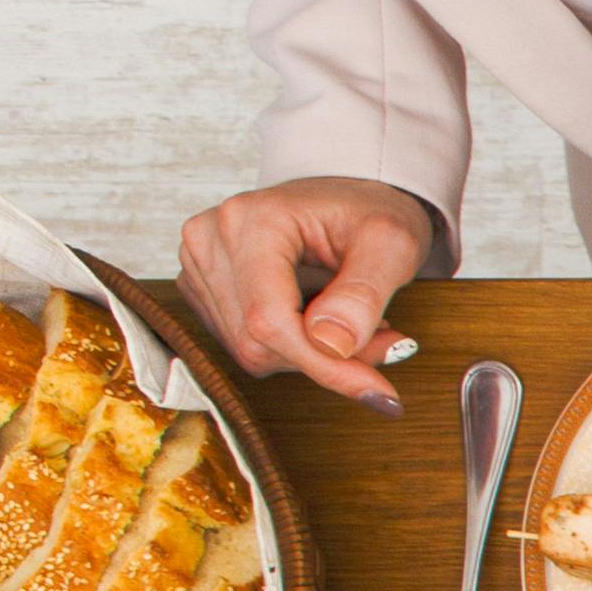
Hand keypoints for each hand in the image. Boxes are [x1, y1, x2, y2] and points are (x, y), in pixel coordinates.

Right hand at [173, 176, 437, 413]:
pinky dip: (292, 346)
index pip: (268, 319)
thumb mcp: (392, 243)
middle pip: (257, 342)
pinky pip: (246, 344)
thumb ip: (363, 293)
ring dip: (312, 354)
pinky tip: (319, 318)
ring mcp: (200, 264)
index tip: (379, 392)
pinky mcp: (205, 288)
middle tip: (383, 338)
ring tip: (352, 319)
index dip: (324, 366)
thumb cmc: (370, 212)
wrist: (347, 198)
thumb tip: (331, 344)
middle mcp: (210, 239)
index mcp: (250, 220)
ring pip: (251, 350)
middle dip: (325, 358)